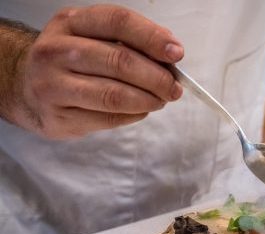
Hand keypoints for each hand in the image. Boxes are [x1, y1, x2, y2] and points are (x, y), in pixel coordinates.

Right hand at [12, 5, 182, 138]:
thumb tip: (170, 55)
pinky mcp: (58, 116)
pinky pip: (108, 118)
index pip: (118, 22)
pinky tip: (140, 110)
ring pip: (114, 95)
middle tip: (174, 87)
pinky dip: (134, 115)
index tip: (177, 54)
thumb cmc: (72, 60)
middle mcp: (56, 51)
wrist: (25, 86)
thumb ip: (129, 42)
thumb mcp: (92, 37)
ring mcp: (52, 85)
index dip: (152, 37)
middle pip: (120, 61)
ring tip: (161, 100)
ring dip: (148, 100)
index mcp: (70, 23)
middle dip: (157, 77)